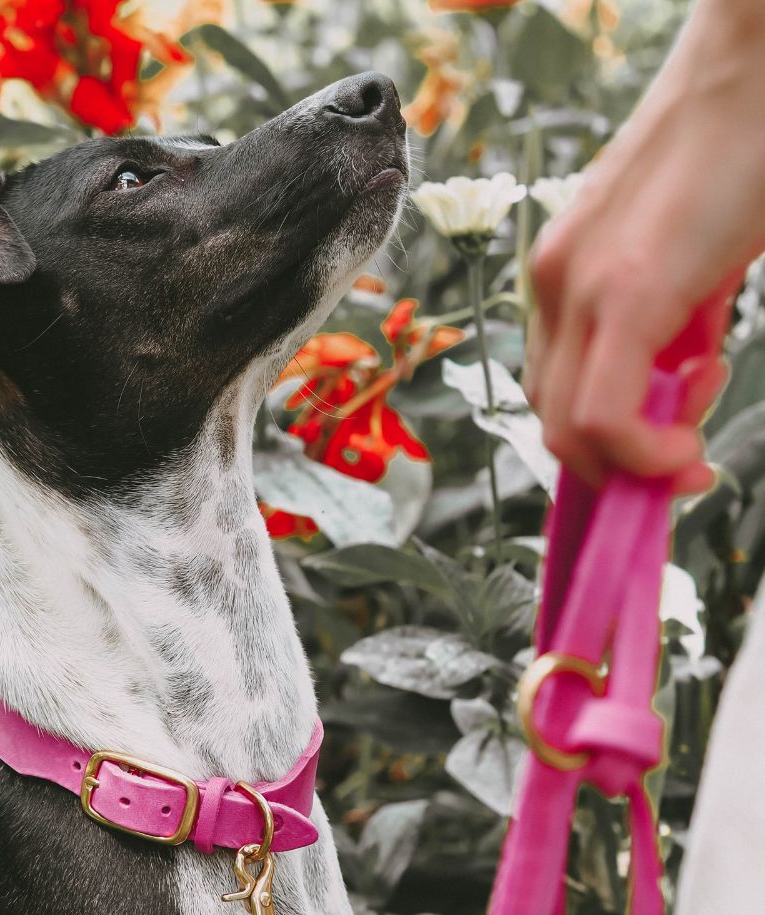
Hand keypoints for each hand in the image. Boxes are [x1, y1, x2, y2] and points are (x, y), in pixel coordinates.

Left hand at [525, 0, 764, 493]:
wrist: (756, 61)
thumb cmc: (736, 154)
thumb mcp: (692, 264)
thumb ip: (671, 329)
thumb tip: (677, 395)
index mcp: (565, 278)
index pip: (556, 394)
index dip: (599, 450)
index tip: (653, 467)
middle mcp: (555, 285)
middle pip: (555, 424)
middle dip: (620, 467)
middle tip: (684, 459)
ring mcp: (579, 288)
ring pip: (571, 432)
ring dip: (639, 460)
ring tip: (703, 404)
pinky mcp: (623, 291)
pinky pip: (602, 417)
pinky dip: (642, 454)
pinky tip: (687, 441)